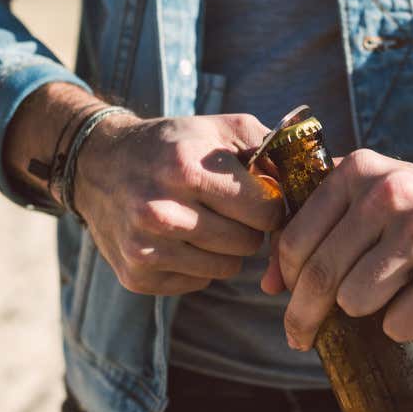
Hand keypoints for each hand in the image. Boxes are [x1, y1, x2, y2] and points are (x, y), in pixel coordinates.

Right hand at [73, 112, 284, 294]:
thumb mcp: (220, 129)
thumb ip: (272, 150)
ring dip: (227, 248)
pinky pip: (199, 282)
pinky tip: (181, 238)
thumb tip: (315, 182)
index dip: (270, 205)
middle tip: (230, 209)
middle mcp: (160, 211)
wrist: (97, 165)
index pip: (265, 213)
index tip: (260, 197)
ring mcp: (145, 248)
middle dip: (249, 227)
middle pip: (248, 244)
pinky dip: (199, 264)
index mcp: (185, 169)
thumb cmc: (172, 144)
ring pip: (227, 268)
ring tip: (206, 220)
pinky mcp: (137, 275)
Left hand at [261, 149, 412, 347]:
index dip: (285, 278)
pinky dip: (401, 326)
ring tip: (385, 296)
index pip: (296, 238)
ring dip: (363, 312)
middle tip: (300, 337)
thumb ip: (314, 229)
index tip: (285, 300)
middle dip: (304, 315)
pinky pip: (398, 324)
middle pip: (322, 274)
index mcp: (359, 170)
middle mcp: (390, 194)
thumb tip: (268, 286)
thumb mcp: (366, 198)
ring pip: (355, 301)